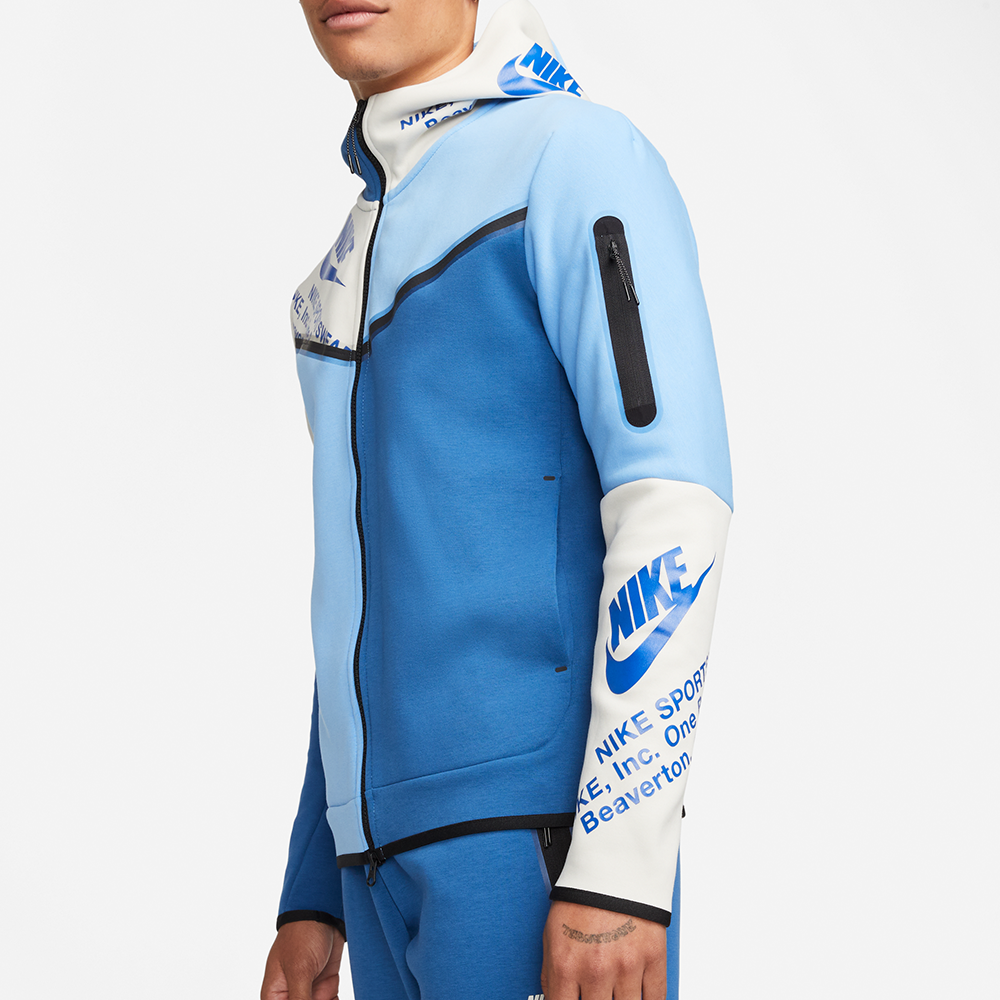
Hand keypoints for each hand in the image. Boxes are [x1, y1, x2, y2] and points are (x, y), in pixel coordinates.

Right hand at [261, 920, 345, 999]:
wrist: (325, 912)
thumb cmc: (302, 934)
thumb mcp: (300, 971)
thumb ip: (300, 999)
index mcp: (274, 997)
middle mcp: (291, 996)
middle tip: (324, 998)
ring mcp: (309, 993)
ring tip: (331, 996)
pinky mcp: (326, 989)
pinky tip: (338, 998)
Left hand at [541, 899, 666, 999]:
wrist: (613, 865)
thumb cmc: (581, 899)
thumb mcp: (552, 934)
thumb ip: (552, 975)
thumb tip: (556, 999)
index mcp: (566, 966)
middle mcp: (596, 971)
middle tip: (598, 992)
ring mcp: (627, 967)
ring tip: (616, 991)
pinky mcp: (653, 958)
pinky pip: (655, 999)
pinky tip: (639, 995)